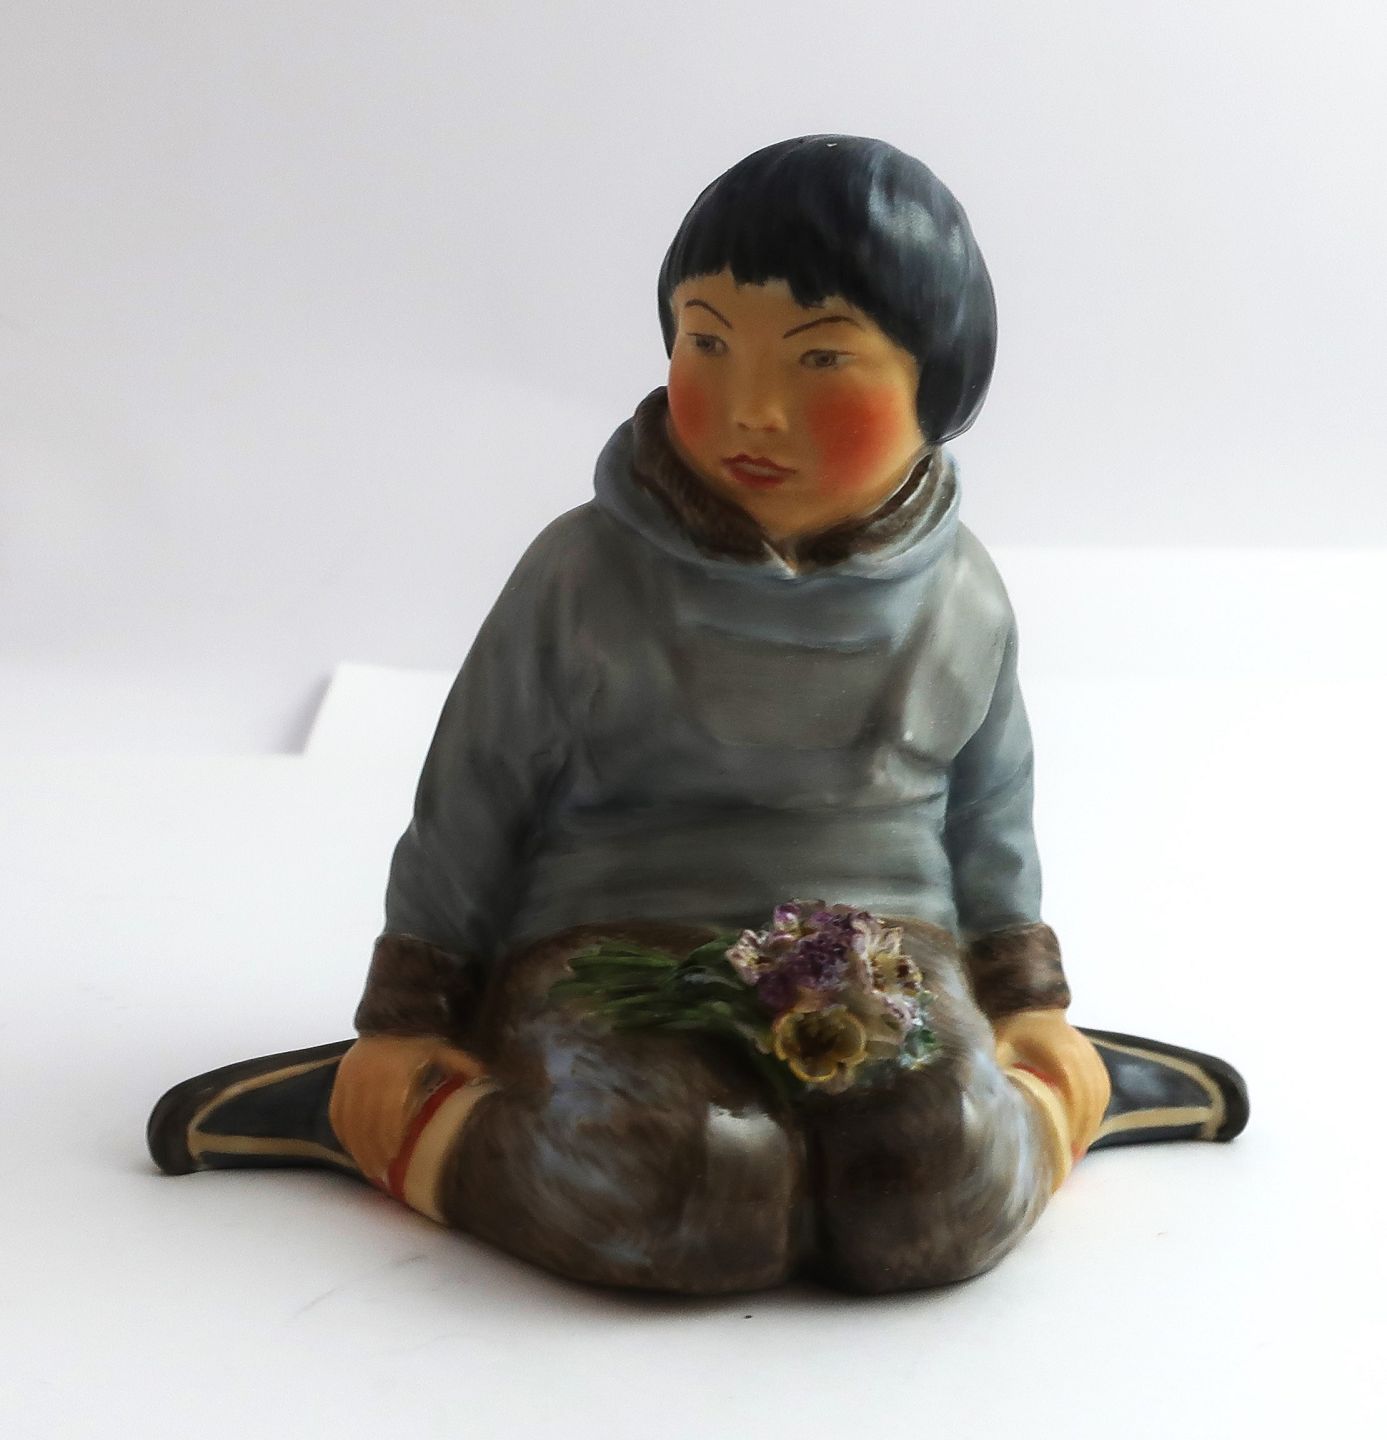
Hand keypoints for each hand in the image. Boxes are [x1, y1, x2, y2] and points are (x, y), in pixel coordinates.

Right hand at [329, 1033, 483, 1184]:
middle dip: (374, 1150)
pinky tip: (351, 1147)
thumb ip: (464, 1066)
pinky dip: (342, 1132)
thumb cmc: (421, 1040)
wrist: (391, 1019)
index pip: (389, 1112)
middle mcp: (369, 1076)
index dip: (390, 1138)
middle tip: (382, 1173)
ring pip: (350, 1120)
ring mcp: (351, 1077)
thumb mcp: (444, 1050)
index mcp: (395, 1071)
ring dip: (357, 1147)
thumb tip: (487, 1080)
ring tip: (368, 1167)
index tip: (395, 1158)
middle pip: (367, 1122)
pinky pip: (336, 1111)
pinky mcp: (340, 1079)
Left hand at [993, 1008, 1111, 1156]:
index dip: (1074, 1117)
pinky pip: (1102, 1083)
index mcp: (1055, 1050)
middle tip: (1074, 1153)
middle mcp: (1077, 1050)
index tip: (1067, 1142)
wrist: (1026, 1005)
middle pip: (1091, 1094)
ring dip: (1093, 1119)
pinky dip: (1098, 1105)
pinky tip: (1088, 1123)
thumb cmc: (1010, 1031)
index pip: (1074, 1088)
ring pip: (1101, 1090)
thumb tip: (996, 1108)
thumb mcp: (999, 1050)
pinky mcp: (1092, 1054)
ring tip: (1080, 1143)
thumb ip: (1001, 1076)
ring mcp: (1088, 1050)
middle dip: (1085, 1126)